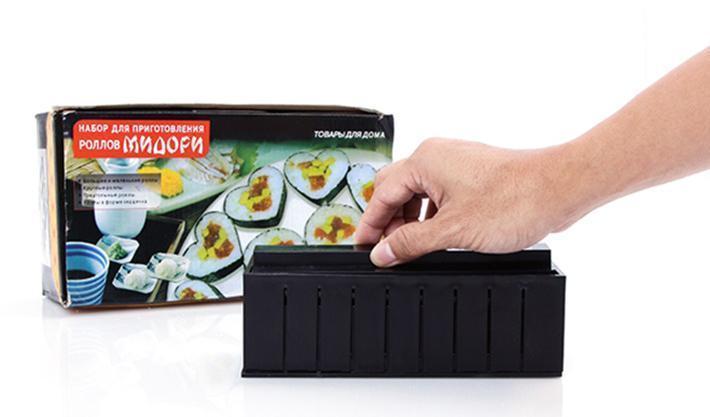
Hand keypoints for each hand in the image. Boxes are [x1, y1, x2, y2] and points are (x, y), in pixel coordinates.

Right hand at [355, 138, 569, 266]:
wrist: (559, 188)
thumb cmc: (514, 200)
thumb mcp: (452, 231)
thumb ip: (411, 243)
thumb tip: (383, 253)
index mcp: (424, 161)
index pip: (381, 194)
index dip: (370, 225)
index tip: (364, 247)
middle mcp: (437, 155)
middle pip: (395, 189)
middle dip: (389, 220)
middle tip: (387, 250)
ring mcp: (456, 163)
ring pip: (418, 191)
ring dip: (411, 219)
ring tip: (411, 247)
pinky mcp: (473, 173)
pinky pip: (439, 192)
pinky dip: (431, 214)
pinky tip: (435, 236)